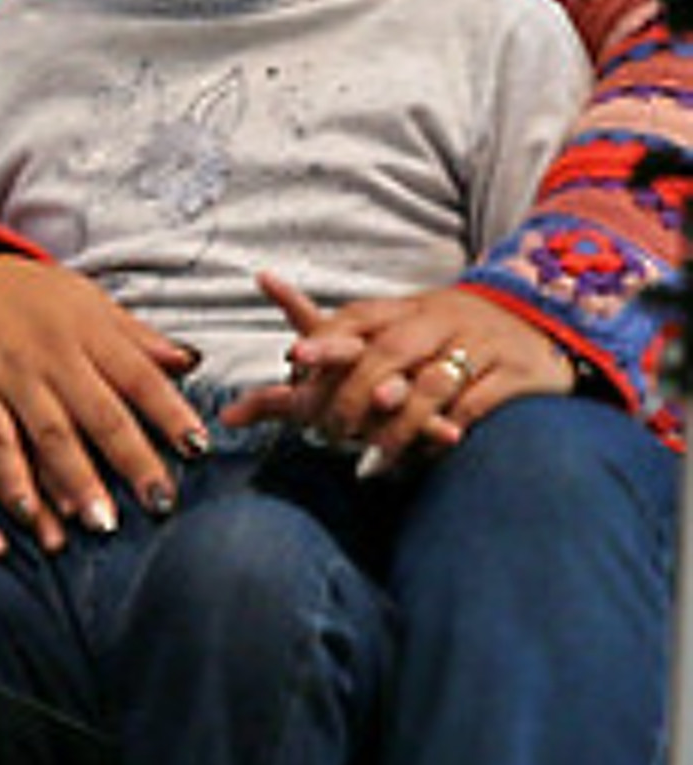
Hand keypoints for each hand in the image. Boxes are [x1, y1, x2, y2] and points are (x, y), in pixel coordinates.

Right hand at [0, 253, 204, 549]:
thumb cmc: (40, 297)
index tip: (198, 448)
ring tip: (102, 522)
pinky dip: (11, 477)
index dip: (170, 412)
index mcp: (91, 332)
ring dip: (77, 480)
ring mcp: (14, 376)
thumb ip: (139, 338)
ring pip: (51, 433)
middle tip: (159, 502)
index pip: (140, 376)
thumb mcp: (93, 303)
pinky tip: (29, 512)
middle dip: (133, 460)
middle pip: (100, 413)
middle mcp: (54, 355)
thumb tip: (192, 361)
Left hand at [230, 272, 572, 477]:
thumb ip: (307, 371)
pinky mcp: (515, 371)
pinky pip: (480, 400)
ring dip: (402, 419)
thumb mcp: (378, 336)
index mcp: (400, 310)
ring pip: (434, 381)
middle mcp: (437, 320)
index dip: (325, 336)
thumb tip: (228, 413)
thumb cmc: (434, 336)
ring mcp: (479, 342)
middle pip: (391, 349)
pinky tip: (437, 447)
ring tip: (372, 455)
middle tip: (329, 430)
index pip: (354, 317)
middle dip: (357, 389)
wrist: (536, 317)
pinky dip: (454, 424)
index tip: (296, 356)